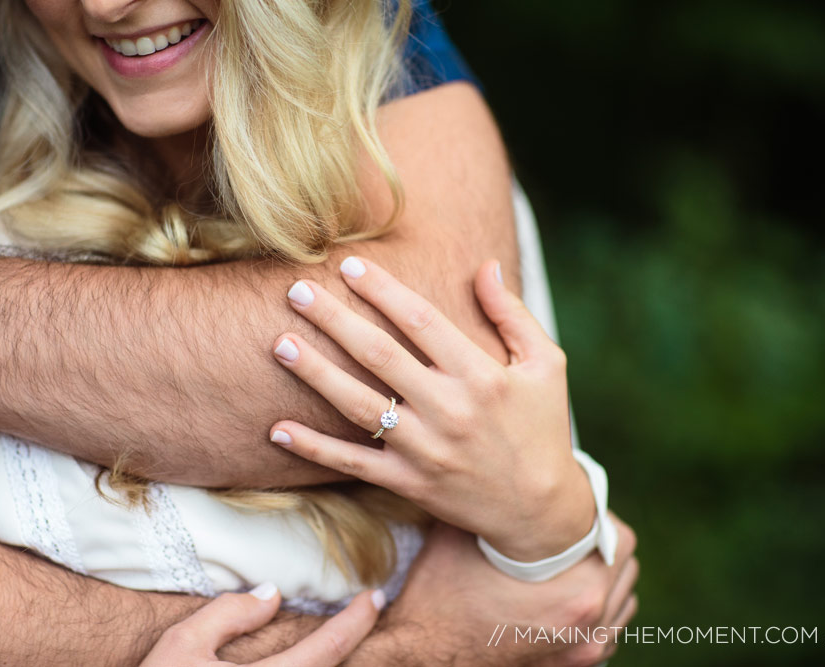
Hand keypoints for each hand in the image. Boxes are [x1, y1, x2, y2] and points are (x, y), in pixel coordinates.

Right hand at [140, 584, 384, 666]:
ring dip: (329, 664)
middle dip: (352, 645)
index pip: (330, 648)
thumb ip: (228, 615)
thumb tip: (272, 595)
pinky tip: (307, 662)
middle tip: (364, 618)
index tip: (374, 596)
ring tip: (335, 641)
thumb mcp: (181, 646)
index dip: (358, 619)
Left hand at [269, 256, 593, 560]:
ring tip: (278, 343)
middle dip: (333, 319)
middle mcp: (448, 410)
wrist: (540, 510)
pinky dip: (314, 449)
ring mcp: (425, 450)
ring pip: (358, 405)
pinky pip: (353, 464)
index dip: (382, 289)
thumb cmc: (542, 427)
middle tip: (295, 291)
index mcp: (480, 375)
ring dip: (314, 373)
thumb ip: (512, 314)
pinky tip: (277, 430)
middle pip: (378, 355)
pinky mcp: (409, 483)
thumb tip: (485, 265)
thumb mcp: (546, 365)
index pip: (421, 320)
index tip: (348, 264)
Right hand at [349, 517, 638, 666]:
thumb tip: (505, 462)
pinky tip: (562, 592)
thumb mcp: (462, 535)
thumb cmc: (441, 598)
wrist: (423, 654)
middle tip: (567, 529)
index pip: (619, 538)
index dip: (595, 513)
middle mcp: (591, 626)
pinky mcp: (573, 664)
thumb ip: (493, 500)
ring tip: (566, 560)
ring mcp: (585, 651)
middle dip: (599, 543)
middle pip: (627, 567)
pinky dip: (596, 607)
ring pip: (622, 599)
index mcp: (577, 594)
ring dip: (602, 576)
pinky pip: (609, 629)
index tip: (570, 506)